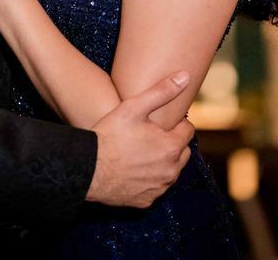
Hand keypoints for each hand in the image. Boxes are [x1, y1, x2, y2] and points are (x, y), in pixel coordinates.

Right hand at [86, 72, 194, 208]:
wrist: (89, 168)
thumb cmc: (111, 135)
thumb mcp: (134, 107)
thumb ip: (162, 91)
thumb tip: (185, 76)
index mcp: (171, 147)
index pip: (188, 131)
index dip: (177, 122)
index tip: (164, 120)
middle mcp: (170, 171)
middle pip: (183, 152)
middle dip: (173, 142)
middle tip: (153, 133)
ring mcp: (159, 188)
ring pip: (171, 171)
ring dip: (164, 160)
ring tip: (144, 149)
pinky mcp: (147, 201)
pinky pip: (156, 187)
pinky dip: (151, 177)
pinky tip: (136, 167)